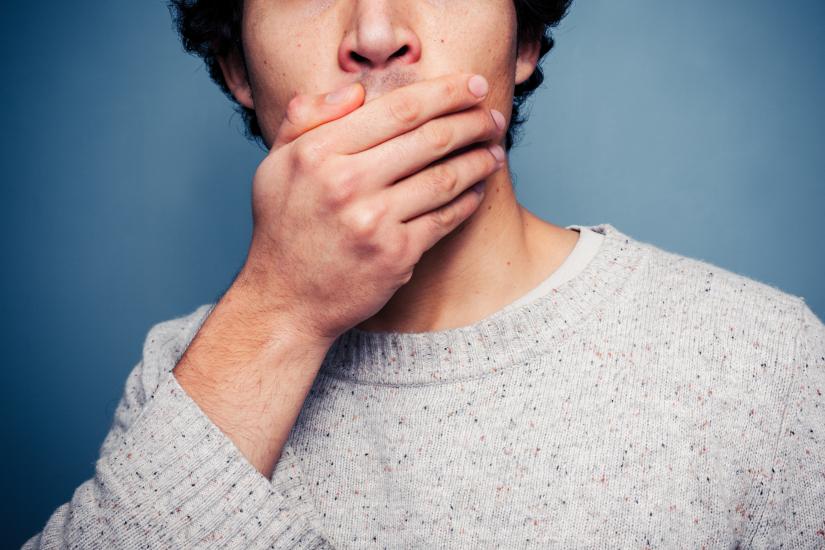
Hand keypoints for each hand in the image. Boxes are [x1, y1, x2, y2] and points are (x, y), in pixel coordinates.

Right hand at [237, 72, 506, 343]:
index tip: (474, 85)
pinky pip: (444, 219)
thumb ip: (306, 118)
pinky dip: (468, 201)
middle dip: (473, 122)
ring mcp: (373, 222)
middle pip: (429, 139)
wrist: (285, 301)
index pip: (398, 109)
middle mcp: (346, 183)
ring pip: (444, 178)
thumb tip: (356, 90)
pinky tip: (477, 189)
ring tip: (494, 150)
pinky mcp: (395, 256)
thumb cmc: (283, 229)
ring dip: (478, 160)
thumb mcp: (276, 164)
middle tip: (495, 118)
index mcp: (319, 152)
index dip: (446, 92)